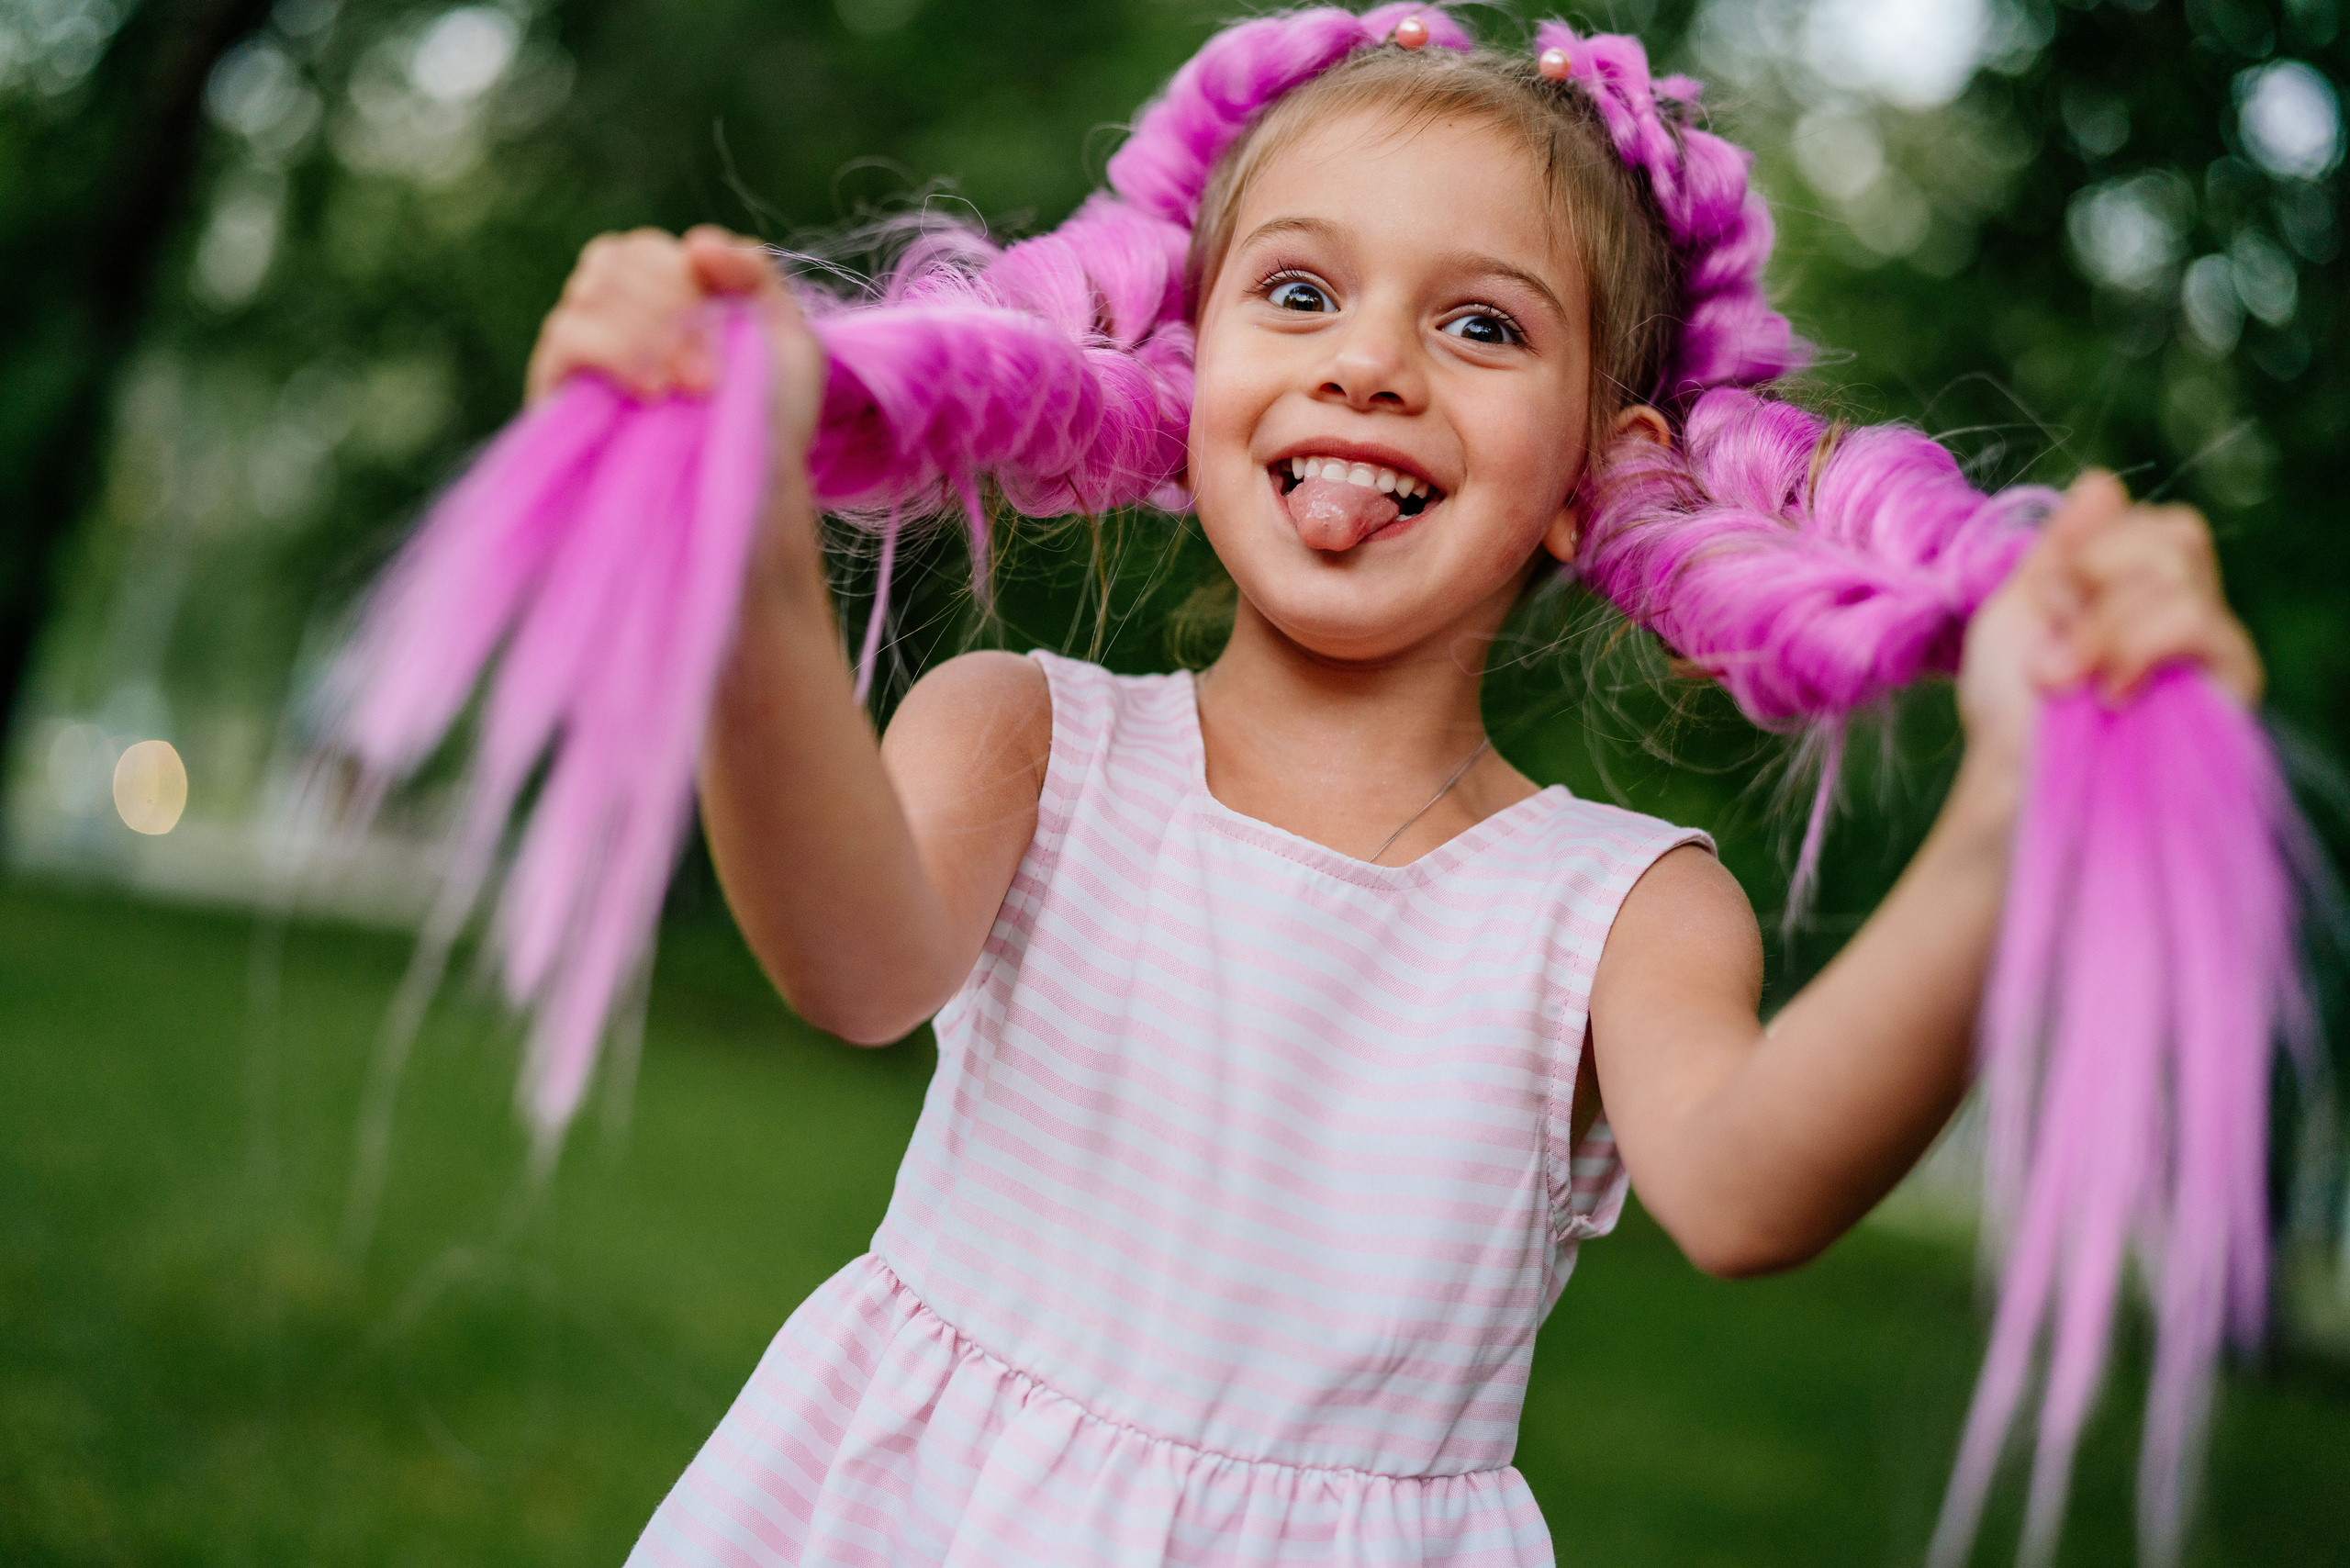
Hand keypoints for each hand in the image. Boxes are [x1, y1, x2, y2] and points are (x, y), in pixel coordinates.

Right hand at [525, 224, 827, 461]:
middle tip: (710, 378)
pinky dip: (614, 351)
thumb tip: (698, 244)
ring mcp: (581, 349)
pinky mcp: (555, 389)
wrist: (753, 498)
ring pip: (591, 289)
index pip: (647, 248)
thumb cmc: (771, 421)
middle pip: (615, 259)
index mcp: (661, 292)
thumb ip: (755, 274)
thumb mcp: (788, 339)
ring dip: (650, 332)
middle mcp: (614, 313)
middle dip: (673, 307)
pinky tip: (651, 391)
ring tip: (691, 391)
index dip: (686, 276)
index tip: (733, 327)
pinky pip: (567, 335)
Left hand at [1959, 472, 2263, 766]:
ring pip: (2179, 578)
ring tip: (2062, 682)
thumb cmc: (2007, 712)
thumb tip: (2103, 480)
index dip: (2086, 552)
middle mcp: (2180, 607)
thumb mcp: (2014, 611)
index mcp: (2131, 586)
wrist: (2012, 785)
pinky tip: (2110, 693)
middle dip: (2095, 580)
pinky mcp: (2229, 686)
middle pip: (2175, 533)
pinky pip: (2203, 623)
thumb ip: (2060, 548)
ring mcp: (2209, 647)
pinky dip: (2141, 646)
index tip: (2044, 607)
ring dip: (2102, 628)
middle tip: (2050, 648)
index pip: (2144, 519)